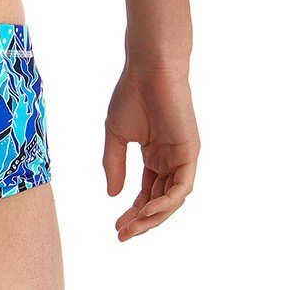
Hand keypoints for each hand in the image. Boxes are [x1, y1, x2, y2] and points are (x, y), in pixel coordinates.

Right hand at [103, 64, 198, 240]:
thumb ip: (114, 164)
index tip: (117, 227)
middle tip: (123, 234)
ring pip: (172, 199)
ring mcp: (182, 158)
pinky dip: (167, 202)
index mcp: (155, 156)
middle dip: (142, 220)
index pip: (148, 193)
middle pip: (160, 201)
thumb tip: (113, 195)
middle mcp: (170, 160)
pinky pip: (182, 187)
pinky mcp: (190, 152)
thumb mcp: (115, 135)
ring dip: (153, 217)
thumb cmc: (131, 94)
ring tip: (133, 227)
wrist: (148, 69)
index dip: (133, 211)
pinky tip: (148, 210)